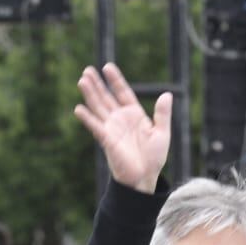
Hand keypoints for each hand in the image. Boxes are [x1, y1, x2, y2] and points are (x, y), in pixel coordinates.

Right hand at [73, 64, 170, 193]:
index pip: (123, 92)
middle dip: (97, 84)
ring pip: (98, 108)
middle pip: (106, 97)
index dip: (115, 80)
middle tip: (87, 69)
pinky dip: (87, 118)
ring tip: (82, 80)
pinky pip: (95, 127)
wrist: (144, 177)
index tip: (107, 67)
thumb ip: (162, 114)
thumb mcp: (162, 133)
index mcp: (134, 114)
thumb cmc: (154, 157)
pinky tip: (78, 109)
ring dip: (90, 95)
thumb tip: (167, 94)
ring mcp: (112, 129)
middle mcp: (120, 119)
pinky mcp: (107, 140)